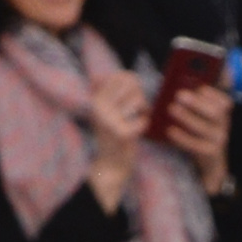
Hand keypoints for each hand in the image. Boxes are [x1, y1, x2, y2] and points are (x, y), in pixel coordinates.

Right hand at [84, 63, 149, 205]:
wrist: (109, 166)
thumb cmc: (112, 136)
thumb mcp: (105, 111)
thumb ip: (111, 92)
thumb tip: (125, 75)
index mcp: (96, 99)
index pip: (119, 76)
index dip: (132, 82)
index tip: (134, 94)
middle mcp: (100, 107)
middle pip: (130, 84)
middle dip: (140, 94)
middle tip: (140, 107)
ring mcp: (110, 120)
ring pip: (138, 100)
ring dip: (144, 109)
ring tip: (140, 117)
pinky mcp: (122, 134)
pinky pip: (143, 120)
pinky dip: (145, 124)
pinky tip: (140, 130)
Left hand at [162, 74, 231, 193]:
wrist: (209, 163)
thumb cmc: (199, 132)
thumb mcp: (200, 115)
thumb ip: (193, 102)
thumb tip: (176, 88)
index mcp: (222, 111)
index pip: (223, 100)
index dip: (210, 93)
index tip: (196, 87)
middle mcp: (224, 124)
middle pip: (215, 112)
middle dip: (196, 103)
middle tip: (179, 95)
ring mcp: (219, 140)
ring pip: (206, 128)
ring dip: (187, 117)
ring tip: (171, 109)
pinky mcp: (211, 154)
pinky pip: (196, 145)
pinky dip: (182, 137)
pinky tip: (170, 131)